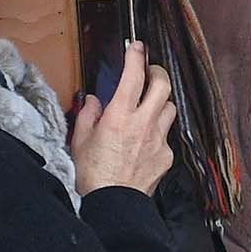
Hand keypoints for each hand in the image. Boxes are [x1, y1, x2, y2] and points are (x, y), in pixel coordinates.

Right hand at [71, 39, 177, 197]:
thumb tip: (94, 100)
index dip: (137, 57)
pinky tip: (146, 140)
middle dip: (157, 72)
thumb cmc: (93, 174)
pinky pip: (166, 135)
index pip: (133, 76)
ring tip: (148, 105)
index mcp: (119, 116)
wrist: (114, 204)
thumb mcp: (81, 140)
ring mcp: (159, 139)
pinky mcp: (167, 155)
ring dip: (160, 102)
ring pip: (169, 108)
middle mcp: (143, 123)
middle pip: (162, 85)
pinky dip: (158, 131)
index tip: (137, 47)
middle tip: (150, 72)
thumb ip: (88, 114)